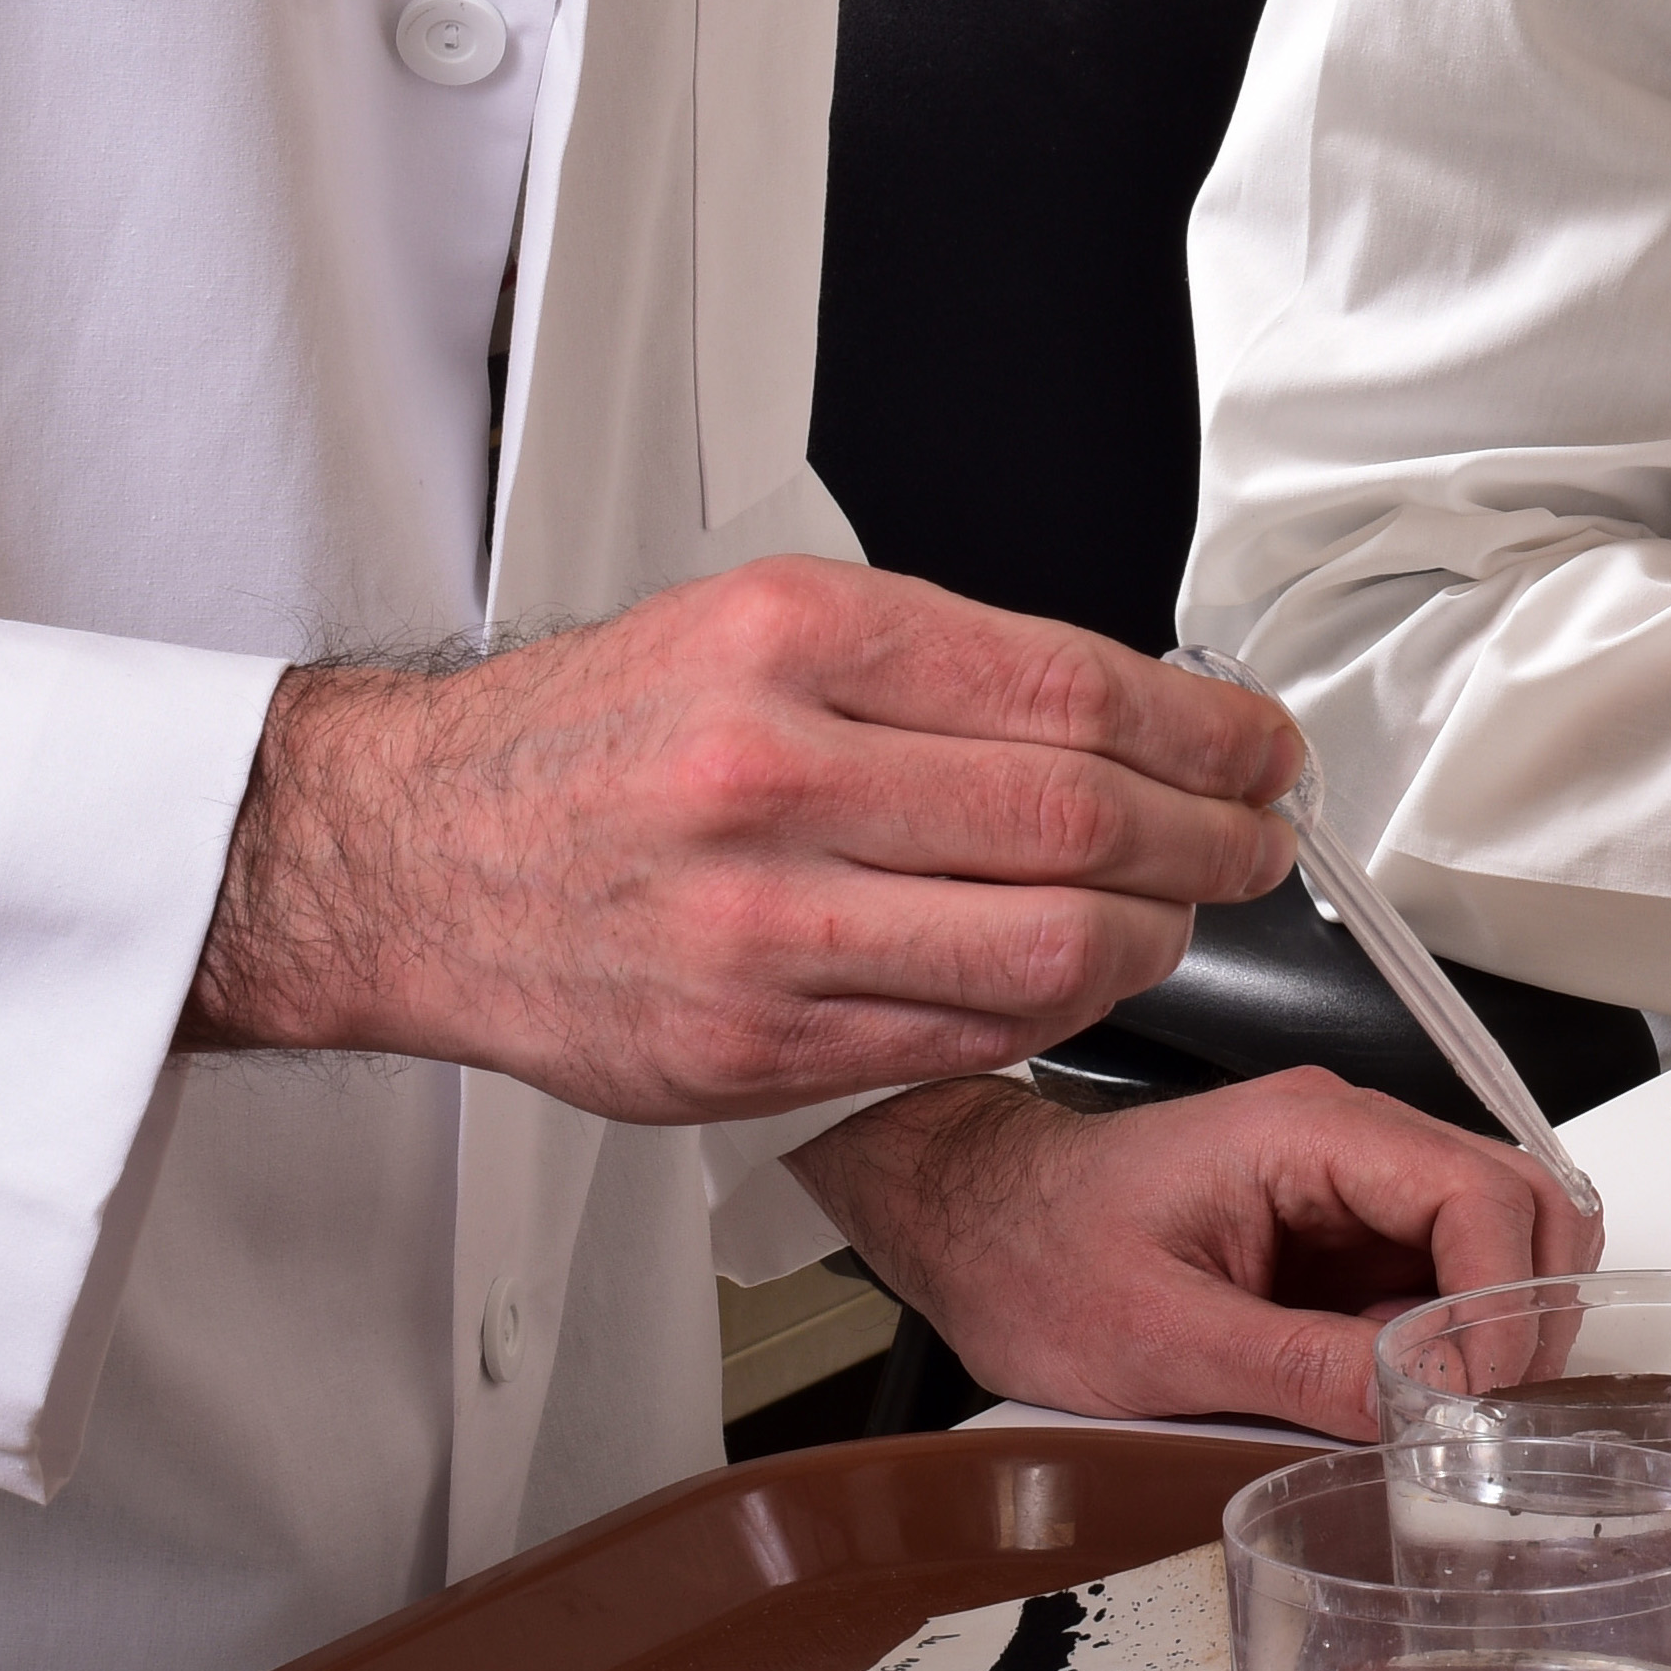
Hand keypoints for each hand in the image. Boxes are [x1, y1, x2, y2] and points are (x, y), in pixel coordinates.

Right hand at [181, 559, 1304, 1120]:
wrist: (413, 853)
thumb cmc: (585, 744)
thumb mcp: (745, 626)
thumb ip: (925, 668)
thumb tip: (1121, 713)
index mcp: (788, 642)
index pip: (1066, 688)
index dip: (1203, 728)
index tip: (1257, 745)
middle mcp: (774, 776)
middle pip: (1077, 817)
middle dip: (1208, 836)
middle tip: (1256, 836)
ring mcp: (762, 925)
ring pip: (1044, 949)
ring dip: (1151, 937)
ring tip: (1180, 913)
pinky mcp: (750, 1044)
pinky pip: (963, 1040)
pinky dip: (1050, 1013)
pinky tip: (1071, 979)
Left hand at [791, 1071, 1598, 1438]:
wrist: (975, 1225)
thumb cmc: (1037, 1253)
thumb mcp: (1159, 1338)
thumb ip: (1300, 1370)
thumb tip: (1419, 1408)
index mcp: (1310, 1132)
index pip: (1479, 1194)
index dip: (1502, 1306)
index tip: (1475, 1399)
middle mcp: (1349, 1140)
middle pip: (1522, 1203)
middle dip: (1525, 1313)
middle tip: (1484, 1414)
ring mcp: (1354, 1183)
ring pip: (1497, 1238)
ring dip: (1495, 1327)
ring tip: (1436, 1405)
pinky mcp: (1345, 1233)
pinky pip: (1441, 1277)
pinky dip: (1452, 1342)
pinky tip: (1396, 1391)